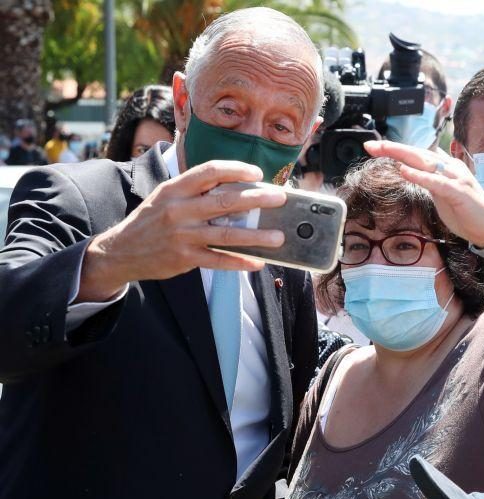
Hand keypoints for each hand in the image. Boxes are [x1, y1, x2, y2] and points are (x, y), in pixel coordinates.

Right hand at [79, 161, 287, 301]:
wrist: (121, 250)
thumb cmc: (152, 220)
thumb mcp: (166, 196)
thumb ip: (195, 190)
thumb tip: (236, 187)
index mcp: (175, 189)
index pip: (209, 171)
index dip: (236, 169)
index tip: (257, 172)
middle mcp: (179, 210)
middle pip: (224, 202)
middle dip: (257, 199)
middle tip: (280, 198)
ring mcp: (182, 236)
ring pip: (226, 235)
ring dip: (256, 236)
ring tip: (278, 237)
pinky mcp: (185, 258)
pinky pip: (219, 260)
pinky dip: (240, 262)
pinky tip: (258, 262)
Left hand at [362, 140, 483, 247]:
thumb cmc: (467, 213)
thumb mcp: (442, 194)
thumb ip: (429, 181)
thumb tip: (412, 172)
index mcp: (446, 167)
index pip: (417, 154)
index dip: (396, 149)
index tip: (374, 147)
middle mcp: (450, 167)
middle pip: (417, 153)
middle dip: (393, 148)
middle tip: (371, 145)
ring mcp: (455, 178)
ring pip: (425, 162)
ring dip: (402, 155)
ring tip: (383, 150)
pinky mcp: (459, 191)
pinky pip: (436, 182)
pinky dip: (420, 176)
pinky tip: (405, 171)